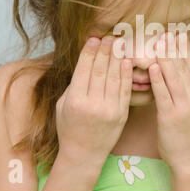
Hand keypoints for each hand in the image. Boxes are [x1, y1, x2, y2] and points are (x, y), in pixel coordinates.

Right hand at [55, 36, 132, 167]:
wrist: (84, 154)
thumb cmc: (69, 128)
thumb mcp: (63, 106)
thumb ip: (73, 86)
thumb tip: (85, 63)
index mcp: (75, 101)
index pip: (84, 70)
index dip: (90, 52)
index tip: (94, 38)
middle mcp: (93, 104)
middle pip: (100, 71)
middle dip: (105, 51)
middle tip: (110, 36)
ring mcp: (109, 110)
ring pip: (114, 78)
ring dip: (117, 58)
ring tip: (120, 43)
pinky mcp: (122, 114)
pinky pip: (125, 90)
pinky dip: (127, 75)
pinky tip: (127, 62)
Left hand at [148, 31, 189, 171]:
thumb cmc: (186, 131)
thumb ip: (186, 88)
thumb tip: (178, 71)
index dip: (186, 48)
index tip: (179, 32)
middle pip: (184, 67)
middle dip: (175, 48)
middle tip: (167, 30)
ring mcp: (184, 106)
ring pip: (175, 77)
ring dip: (166, 58)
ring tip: (159, 42)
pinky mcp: (171, 117)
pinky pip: (164, 95)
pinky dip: (159, 80)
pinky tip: (153, 67)